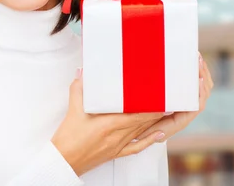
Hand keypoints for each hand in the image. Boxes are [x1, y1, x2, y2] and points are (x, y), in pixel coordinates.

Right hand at [51, 68, 166, 176]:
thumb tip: (82, 73)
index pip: (138, 115)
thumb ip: (79, 89)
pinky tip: (159, 135)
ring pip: (142, 132)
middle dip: (157, 112)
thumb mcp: (72, 109)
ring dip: (155, 122)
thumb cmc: (68, 138)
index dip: (154, 108)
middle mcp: (118, 135)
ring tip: (167, 112)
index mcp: (109, 124)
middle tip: (169, 100)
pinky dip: (150, 140)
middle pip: (143, 122)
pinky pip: (137, 146)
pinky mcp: (116, 152)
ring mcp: (118, 145)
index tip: (164, 99)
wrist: (64, 160)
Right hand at [136, 52, 213, 141]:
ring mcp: (185, 106)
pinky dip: (196, 75)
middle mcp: (186, 113)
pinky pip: (194, 87)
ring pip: (202, 89)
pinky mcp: (180, 99)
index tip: (199, 77)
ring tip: (197, 57)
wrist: (138, 135)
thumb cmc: (140, 131)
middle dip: (203, 75)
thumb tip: (164, 107)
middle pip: (204, 94)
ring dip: (202, 73)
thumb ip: (152, 118)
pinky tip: (191, 64)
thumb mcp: (144, 128)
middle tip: (197, 59)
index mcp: (181, 121)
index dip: (200, 91)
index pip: (197, 105)